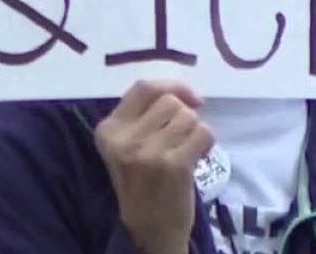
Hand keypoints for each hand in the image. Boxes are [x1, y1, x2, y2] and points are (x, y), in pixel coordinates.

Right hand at [93, 80, 212, 253]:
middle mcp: (124, 138)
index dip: (172, 85)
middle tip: (180, 138)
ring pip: (188, 117)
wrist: (149, 230)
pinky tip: (196, 158)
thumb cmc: (140, 184)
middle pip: (170, 102)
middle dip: (184, 116)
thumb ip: (141, 116)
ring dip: (194, 131)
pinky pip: (204, 133)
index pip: (143, 88)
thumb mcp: (125, 147)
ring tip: (185, 151)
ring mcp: (149, 152)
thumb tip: (181, 91)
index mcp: (108, 130)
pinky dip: (206, 143)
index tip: (190, 97)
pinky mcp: (174, 165)